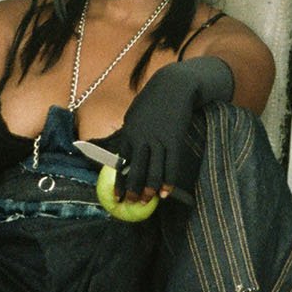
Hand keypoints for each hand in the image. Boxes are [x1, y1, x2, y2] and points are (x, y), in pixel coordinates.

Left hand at [99, 55, 233, 199]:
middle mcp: (142, 138)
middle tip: (131, 204)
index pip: (122, 163)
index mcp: (129, 132)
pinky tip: (166, 192)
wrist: (173, 87)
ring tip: (148, 202)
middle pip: (136, 170)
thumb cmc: (152, 101)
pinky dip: (168, 180)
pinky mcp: (175, 140)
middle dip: (133, 190)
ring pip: (154, 170)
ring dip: (150, 189)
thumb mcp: (135, 115)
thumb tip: (126, 154)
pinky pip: (171, 164)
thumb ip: (130, 134)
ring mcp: (159, 140)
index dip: (120, 181)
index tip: (117, 196)